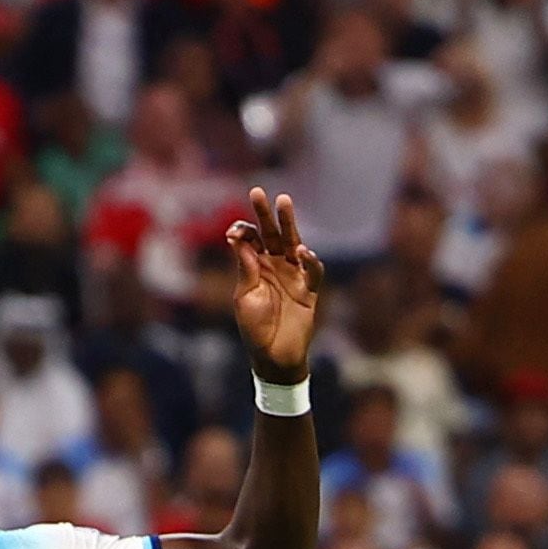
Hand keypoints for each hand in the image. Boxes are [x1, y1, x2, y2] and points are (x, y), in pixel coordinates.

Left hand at [228, 187, 322, 380]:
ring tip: (284, 203)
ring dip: (289, 224)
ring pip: (293, 243)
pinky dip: (309, 260)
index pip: (251, 241)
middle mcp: (275, 267)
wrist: (273, 355)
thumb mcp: (245, 295)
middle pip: (272, 235)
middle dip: (266, 215)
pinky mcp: (309, 290)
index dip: (244, 230)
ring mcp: (294, 276)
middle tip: (259, 192)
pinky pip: (312, 271)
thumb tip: (235, 235)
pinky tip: (302, 250)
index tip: (235, 226)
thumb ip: (245, 266)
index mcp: (256, 268)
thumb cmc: (255, 328)